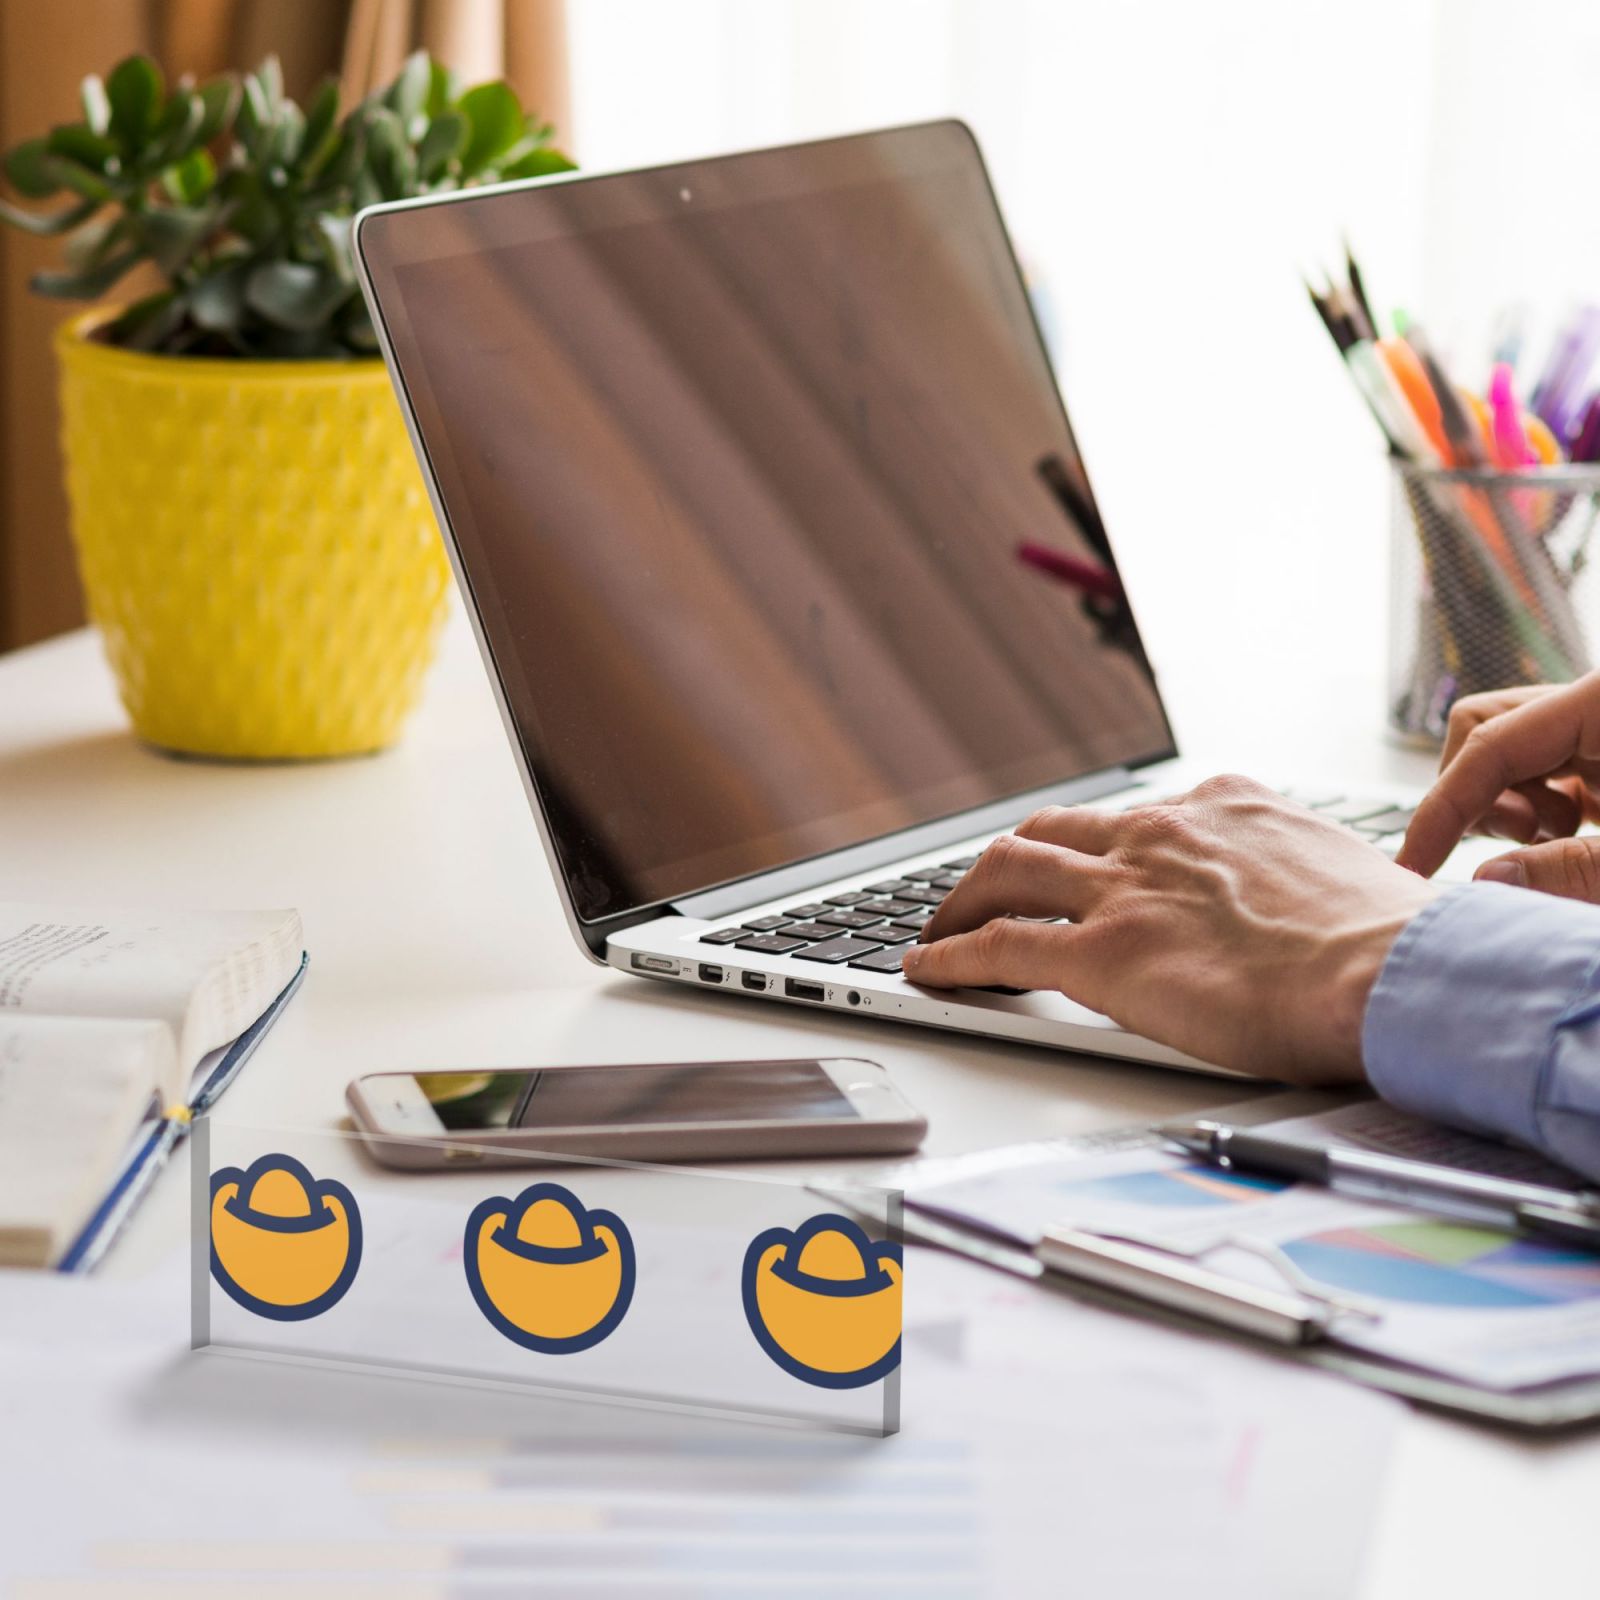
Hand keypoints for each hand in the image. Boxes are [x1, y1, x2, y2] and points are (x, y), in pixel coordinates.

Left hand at [899, 776, 1442, 1081]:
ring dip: (964, 898)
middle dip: (1011, 859)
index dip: (1097, 846)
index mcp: (1226, 808)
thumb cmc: (1395, 944)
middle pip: (1052, 831)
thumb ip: (1302, 881)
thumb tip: (1315, 913)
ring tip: (942, 925)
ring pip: (1008, 871)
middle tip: (990, 889)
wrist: (1399, 974)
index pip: (1135, 818)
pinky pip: (999, 946)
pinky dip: (953, 955)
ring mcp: (1126, 889)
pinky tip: (930, 968)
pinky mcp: (1103, 955)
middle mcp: (1163, 834)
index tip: (1085, 865)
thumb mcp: (1346, 879)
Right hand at [1397, 674, 1599, 897]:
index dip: (1442, 806)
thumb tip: (1486, 877)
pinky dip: (1539, 813)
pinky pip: (1544, 769)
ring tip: (1566, 839)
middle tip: (1525, 841)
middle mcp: (1591, 705)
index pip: (1491, 742)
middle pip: (1485, 731)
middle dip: (1480, 796)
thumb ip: (1575, 871)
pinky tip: (1572, 837)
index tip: (1412, 865)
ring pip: (1508, 752)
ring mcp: (1595, 728)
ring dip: (1514, 806)